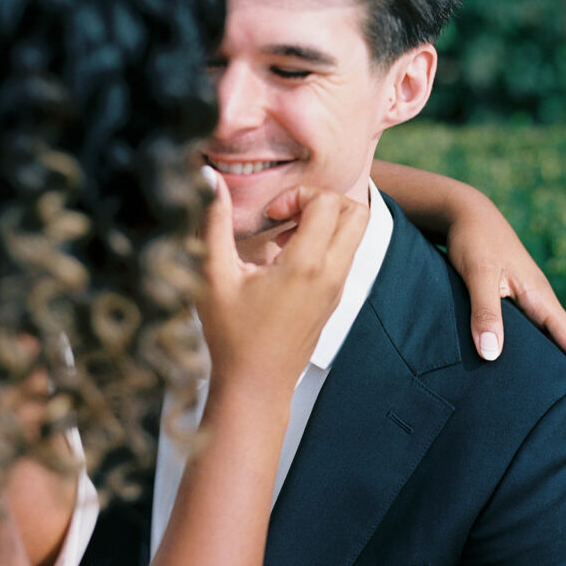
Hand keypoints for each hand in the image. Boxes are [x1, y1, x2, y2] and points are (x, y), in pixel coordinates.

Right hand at [197, 176, 367, 399]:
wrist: (254, 387)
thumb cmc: (232, 337)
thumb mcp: (213, 276)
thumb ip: (212, 222)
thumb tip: (208, 179)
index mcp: (307, 267)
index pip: (328, 203)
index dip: (299, 195)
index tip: (272, 214)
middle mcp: (331, 275)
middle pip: (357, 213)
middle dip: (323, 201)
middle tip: (287, 215)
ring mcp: (337, 289)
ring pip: (354, 234)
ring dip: (324, 222)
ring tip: (283, 236)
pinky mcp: (334, 299)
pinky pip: (343, 255)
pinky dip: (322, 243)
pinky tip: (285, 258)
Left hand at [446, 192, 565, 411]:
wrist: (464, 213)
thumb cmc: (471, 241)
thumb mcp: (477, 274)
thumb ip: (485, 312)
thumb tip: (492, 356)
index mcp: (540, 299)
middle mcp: (540, 302)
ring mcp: (528, 301)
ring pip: (554, 343)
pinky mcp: (512, 299)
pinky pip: (535, 335)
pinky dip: (542, 357)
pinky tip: (533, 373)